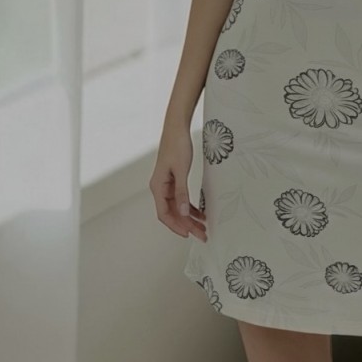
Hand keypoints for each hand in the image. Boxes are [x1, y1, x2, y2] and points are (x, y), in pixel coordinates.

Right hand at [149, 124, 207, 241]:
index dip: (176, 226)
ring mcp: (167, 184)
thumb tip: (184, 212)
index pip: (164, 214)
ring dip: (190, 217)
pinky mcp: (174, 179)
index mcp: (158, 187)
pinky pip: (181, 198)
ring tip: (203, 227)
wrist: (177, 127)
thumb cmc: (176, 145)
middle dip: (187, 225)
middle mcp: (160, 188)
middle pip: (172, 213)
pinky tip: (200, 213)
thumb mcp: (181, 170)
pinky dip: (191, 206)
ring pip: (178, 207)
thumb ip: (182, 192)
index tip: (189, 234)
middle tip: (201, 235)